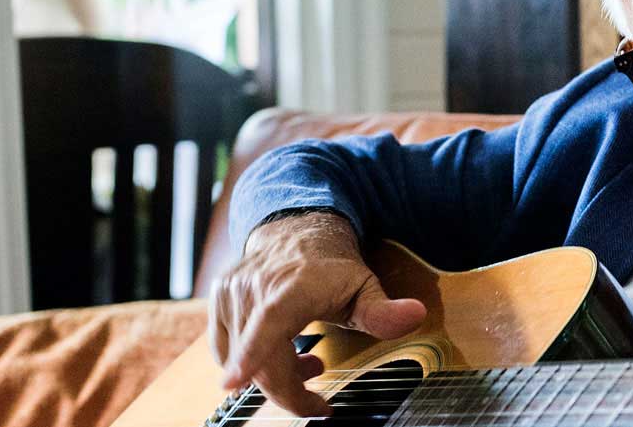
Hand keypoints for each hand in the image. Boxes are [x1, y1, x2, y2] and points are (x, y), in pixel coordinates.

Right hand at [208, 212, 427, 415]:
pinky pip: (226, 350)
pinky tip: (279, 353)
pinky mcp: (218, 303)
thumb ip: (384, 310)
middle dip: (289, 392)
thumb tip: (414, 315)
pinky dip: (251, 362)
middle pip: (260, 360)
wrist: (296, 230)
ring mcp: (231, 295)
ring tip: (306, 361)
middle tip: (318, 402)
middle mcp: (254, 289)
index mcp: (290, 287)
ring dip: (274, 374)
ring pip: (241, 359)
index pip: (268, 324)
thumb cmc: (331, 263)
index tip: (234, 383)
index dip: (250, 356)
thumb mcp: (365, 286)